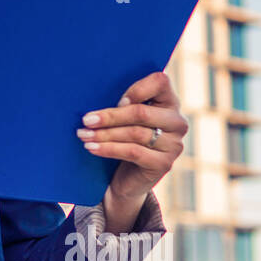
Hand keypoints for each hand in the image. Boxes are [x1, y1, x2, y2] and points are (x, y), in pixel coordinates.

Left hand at [75, 70, 187, 209]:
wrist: (129, 178)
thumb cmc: (124, 139)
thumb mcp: (125, 118)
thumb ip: (121, 105)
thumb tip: (96, 106)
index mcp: (169, 101)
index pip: (160, 82)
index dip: (138, 89)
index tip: (117, 100)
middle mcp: (176, 122)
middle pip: (141, 113)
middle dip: (110, 116)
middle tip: (86, 120)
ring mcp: (173, 144)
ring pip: (135, 133)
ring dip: (104, 134)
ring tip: (84, 135)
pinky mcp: (164, 163)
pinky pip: (133, 152)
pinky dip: (109, 149)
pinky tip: (92, 148)